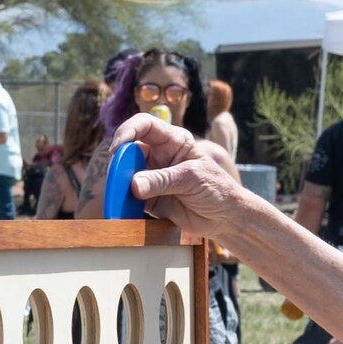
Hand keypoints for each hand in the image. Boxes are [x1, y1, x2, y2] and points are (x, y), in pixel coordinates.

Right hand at [110, 112, 245, 241]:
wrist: (225, 218)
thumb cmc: (216, 188)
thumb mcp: (192, 179)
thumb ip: (163, 180)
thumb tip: (134, 185)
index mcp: (173, 141)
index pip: (145, 125)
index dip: (128, 131)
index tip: (118, 148)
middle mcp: (159, 156)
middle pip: (130, 151)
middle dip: (120, 163)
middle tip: (117, 179)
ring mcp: (153, 177)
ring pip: (126, 175)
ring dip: (119, 185)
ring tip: (118, 197)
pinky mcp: (150, 199)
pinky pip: (130, 198)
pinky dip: (124, 203)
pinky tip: (123, 210)